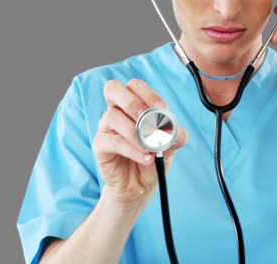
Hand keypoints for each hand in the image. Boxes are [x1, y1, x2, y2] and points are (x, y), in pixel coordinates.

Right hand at [93, 79, 187, 204]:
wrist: (140, 185)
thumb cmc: (152, 158)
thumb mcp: (170, 146)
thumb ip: (175, 136)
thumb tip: (176, 130)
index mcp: (133, 106)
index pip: (134, 86)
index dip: (148, 93)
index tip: (163, 108)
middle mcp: (117, 112)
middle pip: (112, 89)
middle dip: (132, 101)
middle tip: (147, 117)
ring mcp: (106, 128)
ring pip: (112, 117)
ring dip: (135, 132)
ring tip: (151, 148)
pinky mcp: (100, 146)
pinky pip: (111, 141)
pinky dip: (131, 149)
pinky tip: (146, 158)